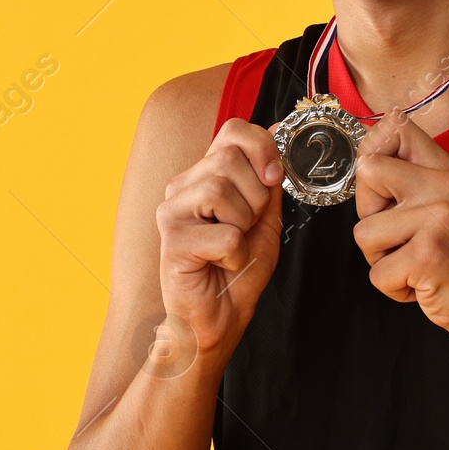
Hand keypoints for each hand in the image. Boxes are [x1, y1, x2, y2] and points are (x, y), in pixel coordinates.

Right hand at [157, 117, 284, 354]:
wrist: (218, 319)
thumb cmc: (237, 272)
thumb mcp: (265, 218)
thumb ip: (267, 179)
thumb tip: (277, 132)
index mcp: (204, 176)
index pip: (232, 129)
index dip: (261, 146)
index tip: (273, 177)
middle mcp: (182, 187)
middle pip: (227, 159)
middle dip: (255, 197)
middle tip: (247, 226)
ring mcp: (171, 213)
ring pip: (221, 190)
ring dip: (243, 225)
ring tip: (232, 246)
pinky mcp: (171, 242)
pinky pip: (224, 234)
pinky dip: (235, 255)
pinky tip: (221, 264)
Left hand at [352, 109, 448, 345]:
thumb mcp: (443, 203)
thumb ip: (409, 175)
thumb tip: (366, 149)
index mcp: (445, 169)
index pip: (395, 127)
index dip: (374, 153)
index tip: (387, 185)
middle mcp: (443, 186)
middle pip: (366, 171)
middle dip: (369, 213)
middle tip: (403, 236)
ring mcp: (436, 219)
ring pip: (363, 232)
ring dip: (381, 259)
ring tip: (416, 262)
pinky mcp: (427, 256)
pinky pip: (377, 272)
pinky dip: (393, 287)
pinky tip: (423, 283)